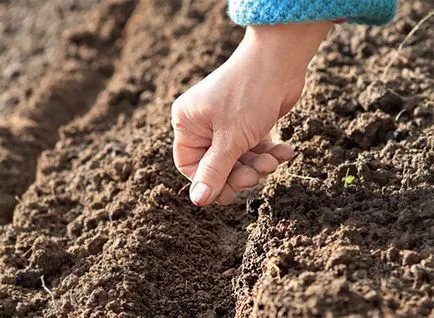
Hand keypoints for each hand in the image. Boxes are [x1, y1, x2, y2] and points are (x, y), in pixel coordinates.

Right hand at [172, 21, 332, 205]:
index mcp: (188, 123)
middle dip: (240, 173)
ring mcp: (227, 122)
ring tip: (273, 159)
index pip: (190, 165)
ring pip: (238, 159)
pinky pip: (254, 147)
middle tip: (257, 174)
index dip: (209, 181)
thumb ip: (214, 172)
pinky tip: (285, 151)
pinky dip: (269, 152)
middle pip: (217, 165)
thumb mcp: (230, 140)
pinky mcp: (248, 122)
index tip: (230, 192)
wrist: (281, 59)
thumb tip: (197, 200)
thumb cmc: (249, 94)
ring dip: (258, 164)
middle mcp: (204, 123)